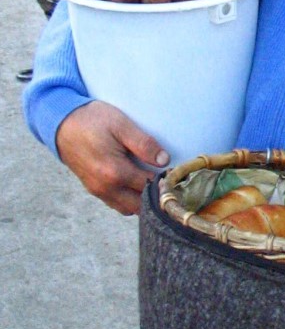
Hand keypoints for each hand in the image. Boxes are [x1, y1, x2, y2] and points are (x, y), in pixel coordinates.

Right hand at [55, 100, 169, 215]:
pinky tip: (137, 184)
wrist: (61, 122)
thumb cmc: (92, 120)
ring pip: (128, 208)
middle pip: (140, 205)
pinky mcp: (93, 189)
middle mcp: (105, 187)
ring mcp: (98, 190)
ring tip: (154, 183)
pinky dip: (129, 199)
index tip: (178, 172)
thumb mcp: (121, 124)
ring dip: (142, 200)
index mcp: (115, 172)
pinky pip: (116, 203)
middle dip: (156, 196)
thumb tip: (164, 160)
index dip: (166, 181)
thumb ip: (143, 144)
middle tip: (168, 180)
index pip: (150, 187)